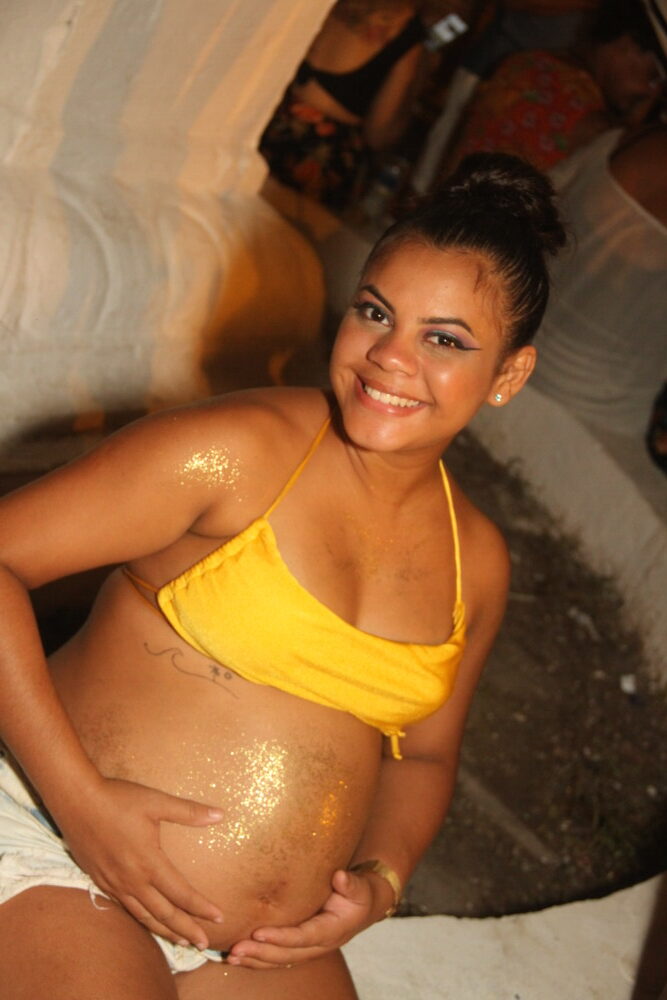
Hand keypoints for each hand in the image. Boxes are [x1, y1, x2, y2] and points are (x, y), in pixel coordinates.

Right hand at [54, 776, 223, 948]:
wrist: (76, 801)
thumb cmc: (118, 799)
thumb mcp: (156, 802)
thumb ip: (189, 812)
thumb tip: (220, 815)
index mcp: (149, 863)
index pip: (181, 894)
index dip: (201, 908)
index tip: (219, 917)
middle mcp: (132, 880)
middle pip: (164, 914)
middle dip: (186, 930)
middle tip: (204, 943)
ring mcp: (114, 883)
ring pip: (143, 916)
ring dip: (165, 931)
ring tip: (181, 941)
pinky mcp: (100, 881)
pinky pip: (125, 908)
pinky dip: (142, 920)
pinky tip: (148, 921)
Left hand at [226, 867, 383, 968]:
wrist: (364, 906)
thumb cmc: (359, 894)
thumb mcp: (360, 887)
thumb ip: (351, 884)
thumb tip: (340, 877)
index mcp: (331, 931)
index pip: (303, 937)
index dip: (282, 938)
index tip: (259, 934)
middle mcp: (319, 945)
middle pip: (287, 955)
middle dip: (260, 954)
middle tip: (235, 950)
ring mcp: (308, 949)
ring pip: (279, 960)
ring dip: (254, 960)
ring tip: (230, 957)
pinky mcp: (300, 946)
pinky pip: (277, 957)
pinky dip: (258, 959)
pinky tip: (238, 957)